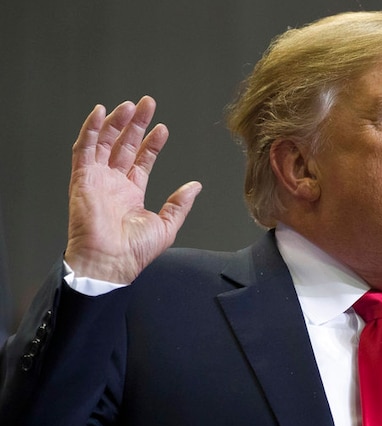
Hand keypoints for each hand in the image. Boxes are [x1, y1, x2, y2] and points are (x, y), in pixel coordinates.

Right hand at [64, 96, 200, 283]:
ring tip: (130, 105)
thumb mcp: (166, 225)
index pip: (141, 161)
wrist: (110, 261)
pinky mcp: (82, 178)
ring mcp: (97, 179)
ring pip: (105, 142)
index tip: (162, 128)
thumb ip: (180, 204)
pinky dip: (91, 129)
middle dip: (136, 124)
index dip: (151, 144)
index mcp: (130, 194)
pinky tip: (101, 113)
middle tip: (147, 104)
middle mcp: (113, 184)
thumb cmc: (133, 252)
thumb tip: (195, 186)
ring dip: (116, 122)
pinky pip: (84, 148)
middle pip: (124, 146)